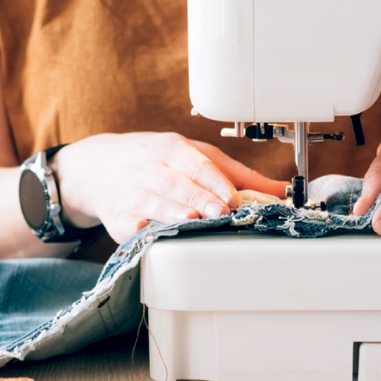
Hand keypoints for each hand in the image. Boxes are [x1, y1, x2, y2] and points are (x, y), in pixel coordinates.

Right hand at [52, 132, 287, 241]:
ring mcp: (132, 192)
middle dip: (199, 198)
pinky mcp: (116, 216)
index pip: (198, 165)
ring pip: (152, 201)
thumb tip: (281, 190)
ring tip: (189, 220)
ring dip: (170, 211)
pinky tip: (142, 230)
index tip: (234, 198)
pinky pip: (124, 222)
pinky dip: (133, 227)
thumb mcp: (193, 155)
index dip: (216, 182)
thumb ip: (237, 174)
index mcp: (173, 150)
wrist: (98, 166)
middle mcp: (151, 169)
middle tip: (220, 212)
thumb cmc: (155, 161)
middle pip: (178, 184)